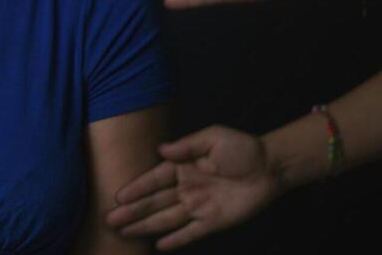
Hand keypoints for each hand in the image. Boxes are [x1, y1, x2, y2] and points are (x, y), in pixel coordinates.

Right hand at [106, 126, 280, 249]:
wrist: (271, 166)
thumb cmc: (242, 148)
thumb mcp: (213, 138)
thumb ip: (187, 145)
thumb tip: (160, 150)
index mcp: (182, 167)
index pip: (154, 179)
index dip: (136, 188)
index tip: (118, 196)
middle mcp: (185, 188)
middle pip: (154, 202)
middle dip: (132, 211)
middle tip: (110, 219)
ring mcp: (198, 206)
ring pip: (166, 219)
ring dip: (145, 226)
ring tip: (124, 232)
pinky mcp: (214, 222)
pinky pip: (191, 233)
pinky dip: (176, 240)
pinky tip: (159, 246)